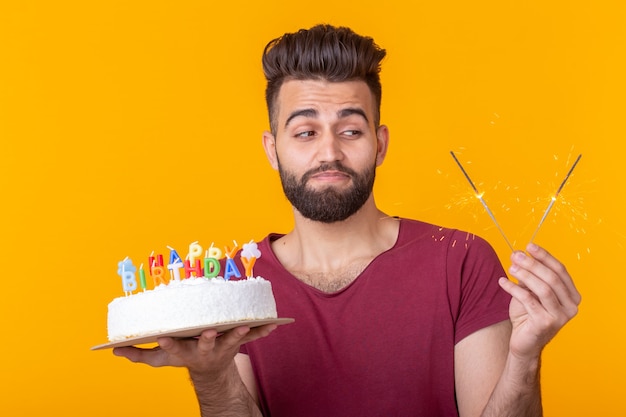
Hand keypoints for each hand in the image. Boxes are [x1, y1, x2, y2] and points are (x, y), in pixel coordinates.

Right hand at [113, 324, 276, 378]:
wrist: (212, 372)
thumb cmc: (184, 357)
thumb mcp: (160, 359)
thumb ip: (139, 354)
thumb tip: (113, 350)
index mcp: (184, 353)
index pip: (173, 348)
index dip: (168, 343)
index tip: (163, 336)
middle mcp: (204, 351)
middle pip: (204, 346)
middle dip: (205, 339)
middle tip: (206, 332)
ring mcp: (223, 348)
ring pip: (232, 341)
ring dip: (237, 335)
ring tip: (243, 327)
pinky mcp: (238, 343)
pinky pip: (253, 336)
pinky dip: (263, 330)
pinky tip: (274, 324)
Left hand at [498, 243, 580, 360]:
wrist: (523, 342)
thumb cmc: (528, 314)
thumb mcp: (529, 291)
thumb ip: (527, 274)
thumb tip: (517, 254)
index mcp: (572, 296)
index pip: (561, 270)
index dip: (545, 256)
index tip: (529, 246)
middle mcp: (571, 307)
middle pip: (553, 278)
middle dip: (533, 264)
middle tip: (516, 255)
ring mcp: (560, 317)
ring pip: (543, 289)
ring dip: (525, 275)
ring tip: (510, 267)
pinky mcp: (545, 324)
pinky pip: (529, 300)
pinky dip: (514, 288)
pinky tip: (502, 282)